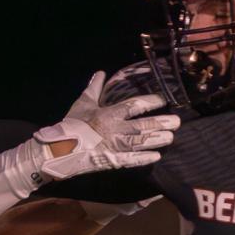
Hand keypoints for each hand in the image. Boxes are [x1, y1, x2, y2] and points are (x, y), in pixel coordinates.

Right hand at [30, 71, 180, 182]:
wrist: (57, 149)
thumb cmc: (70, 124)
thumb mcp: (82, 103)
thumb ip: (94, 88)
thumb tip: (100, 73)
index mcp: (108, 114)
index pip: (134, 105)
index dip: (150, 102)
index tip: (163, 100)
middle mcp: (115, 130)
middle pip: (142, 126)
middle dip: (161, 123)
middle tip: (177, 121)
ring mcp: (114, 147)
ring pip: (140, 142)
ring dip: (157, 139)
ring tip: (171, 137)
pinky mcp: (112, 162)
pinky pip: (131, 161)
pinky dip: (144, 159)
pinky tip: (157, 157)